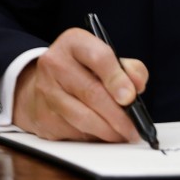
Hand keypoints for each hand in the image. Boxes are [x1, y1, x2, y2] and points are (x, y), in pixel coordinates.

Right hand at [12, 28, 148, 141]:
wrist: (46, 82)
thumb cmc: (84, 69)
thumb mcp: (107, 58)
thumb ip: (128, 68)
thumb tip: (137, 86)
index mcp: (75, 42)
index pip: (99, 58)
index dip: (117, 79)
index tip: (131, 97)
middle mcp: (55, 63)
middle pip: (91, 92)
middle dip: (118, 115)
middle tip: (134, 127)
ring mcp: (46, 91)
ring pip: (82, 117)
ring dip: (108, 131)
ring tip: (124, 134)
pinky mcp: (43, 116)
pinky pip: (73, 132)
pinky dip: (93, 137)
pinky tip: (104, 134)